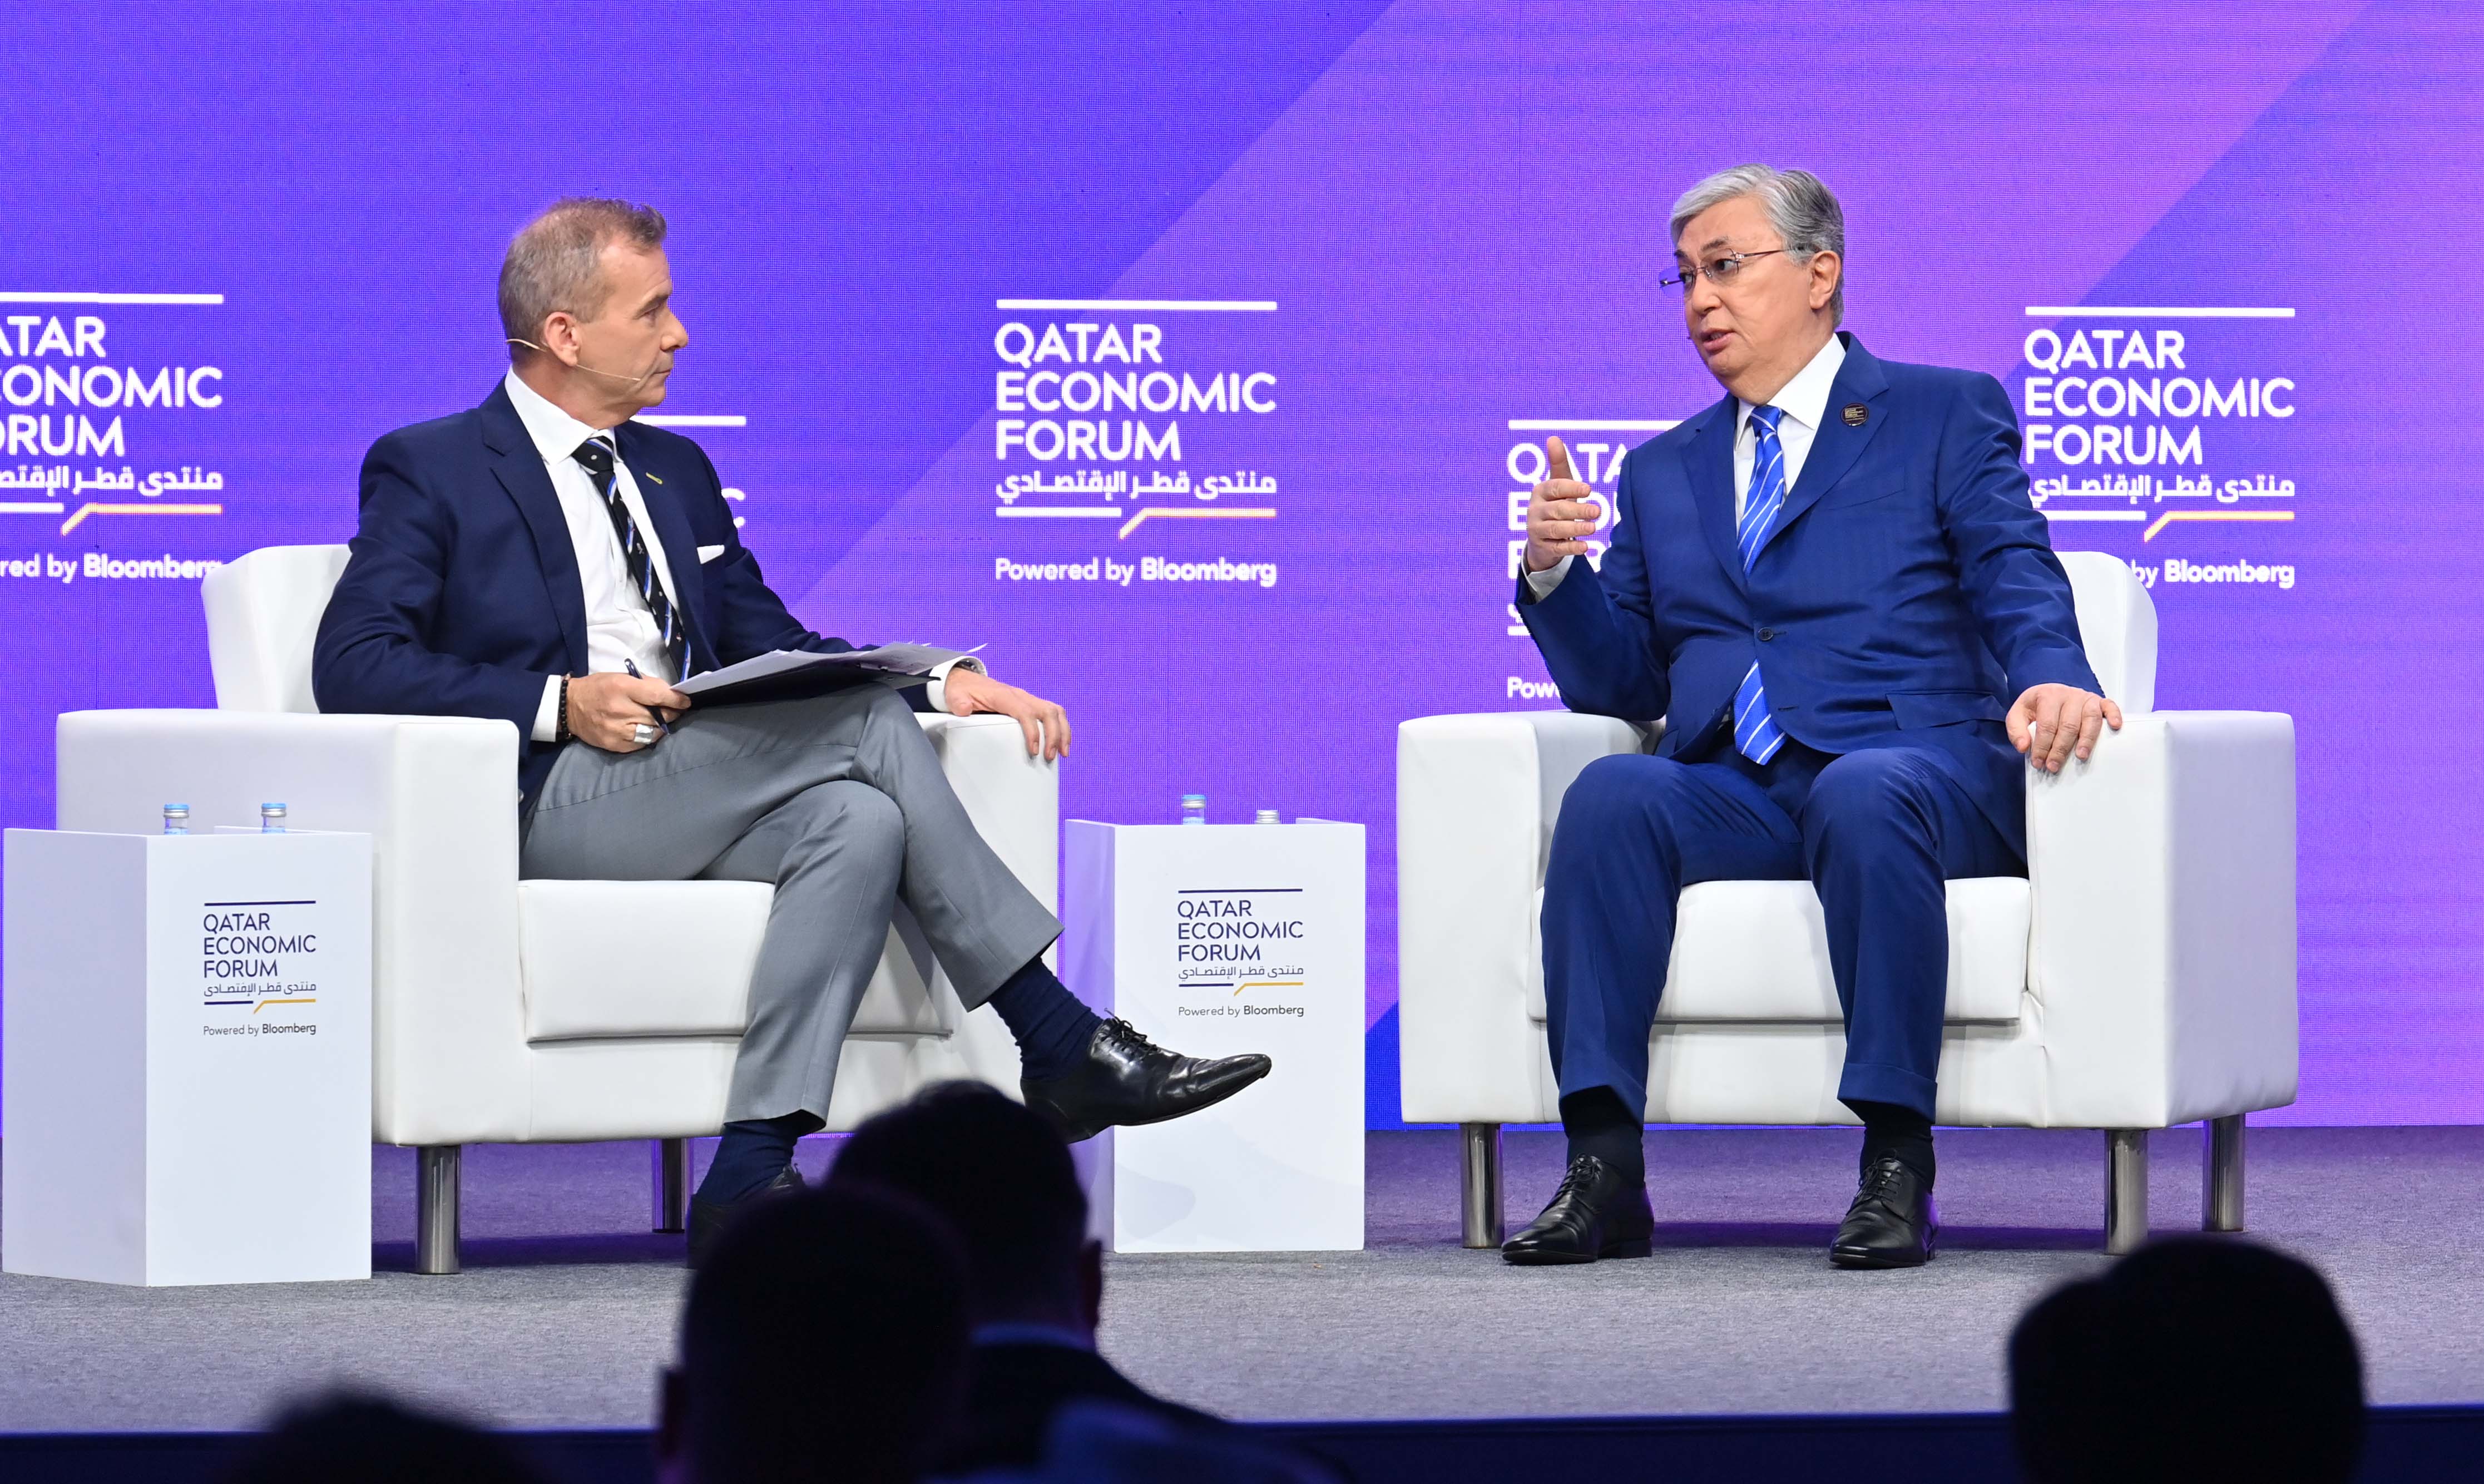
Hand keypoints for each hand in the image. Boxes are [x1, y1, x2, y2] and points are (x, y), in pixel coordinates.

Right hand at [567, 670, 690, 751]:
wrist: (569, 707)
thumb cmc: (598, 688)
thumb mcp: (620, 677)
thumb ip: (646, 684)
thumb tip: (670, 692)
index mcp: (622, 688)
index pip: (658, 696)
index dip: (676, 700)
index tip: (686, 701)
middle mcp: (620, 710)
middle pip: (659, 716)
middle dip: (672, 713)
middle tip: (675, 710)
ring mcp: (617, 730)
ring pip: (653, 733)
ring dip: (661, 726)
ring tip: (660, 720)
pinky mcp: (615, 745)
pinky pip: (642, 744)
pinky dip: (648, 737)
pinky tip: (646, 729)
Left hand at [944, 667, 1070, 761]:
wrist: (966, 681)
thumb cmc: (963, 692)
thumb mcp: (956, 697)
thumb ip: (959, 703)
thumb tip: (964, 709)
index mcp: (1005, 696)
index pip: (1026, 713)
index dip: (1033, 732)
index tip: (1035, 750)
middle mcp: (1021, 696)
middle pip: (1048, 711)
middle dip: (1054, 735)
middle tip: (1050, 756)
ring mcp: (1028, 699)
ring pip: (1055, 711)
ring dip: (1063, 732)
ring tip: (1063, 752)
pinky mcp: (1030, 704)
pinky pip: (1053, 713)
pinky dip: (1061, 727)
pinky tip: (1061, 742)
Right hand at [1524, 436, 1602, 572]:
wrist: (1541, 538)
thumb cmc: (1555, 505)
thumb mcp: (1558, 484)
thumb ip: (1558, 463)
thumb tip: (1553, 438)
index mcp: (1540, 492)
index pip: (1555, 488)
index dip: (1571, 488)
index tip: (1589, 489)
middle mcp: (1535, 510)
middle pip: (1557, 510)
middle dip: (1578, 510)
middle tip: (1598, 511)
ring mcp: (1536, 530)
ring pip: (1556, 529)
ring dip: (1575, 528)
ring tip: (1593, 528)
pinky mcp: (1542, 547)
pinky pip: (1557, 548)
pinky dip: (1571, 548)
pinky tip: (1585, 547)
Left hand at [2008, 683, 2122, 772]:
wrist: (2050, 691)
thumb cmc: (2036, 706)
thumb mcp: (2018, 714)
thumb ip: (2016, 730)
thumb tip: (2023, 747)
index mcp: (2048, 695)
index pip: (2046, 724)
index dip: (2042, 746)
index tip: (2039, 762)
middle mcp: (2069, 695)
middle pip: (2068, 725)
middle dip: (2060, 749)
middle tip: (2054, 766)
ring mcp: (2086, 697)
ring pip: (2090, 718)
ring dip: (2086, 739)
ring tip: (2080, 756)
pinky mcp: (2099, 701)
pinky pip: (2110, 706)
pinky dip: (2114, 715)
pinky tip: (2114, 726)